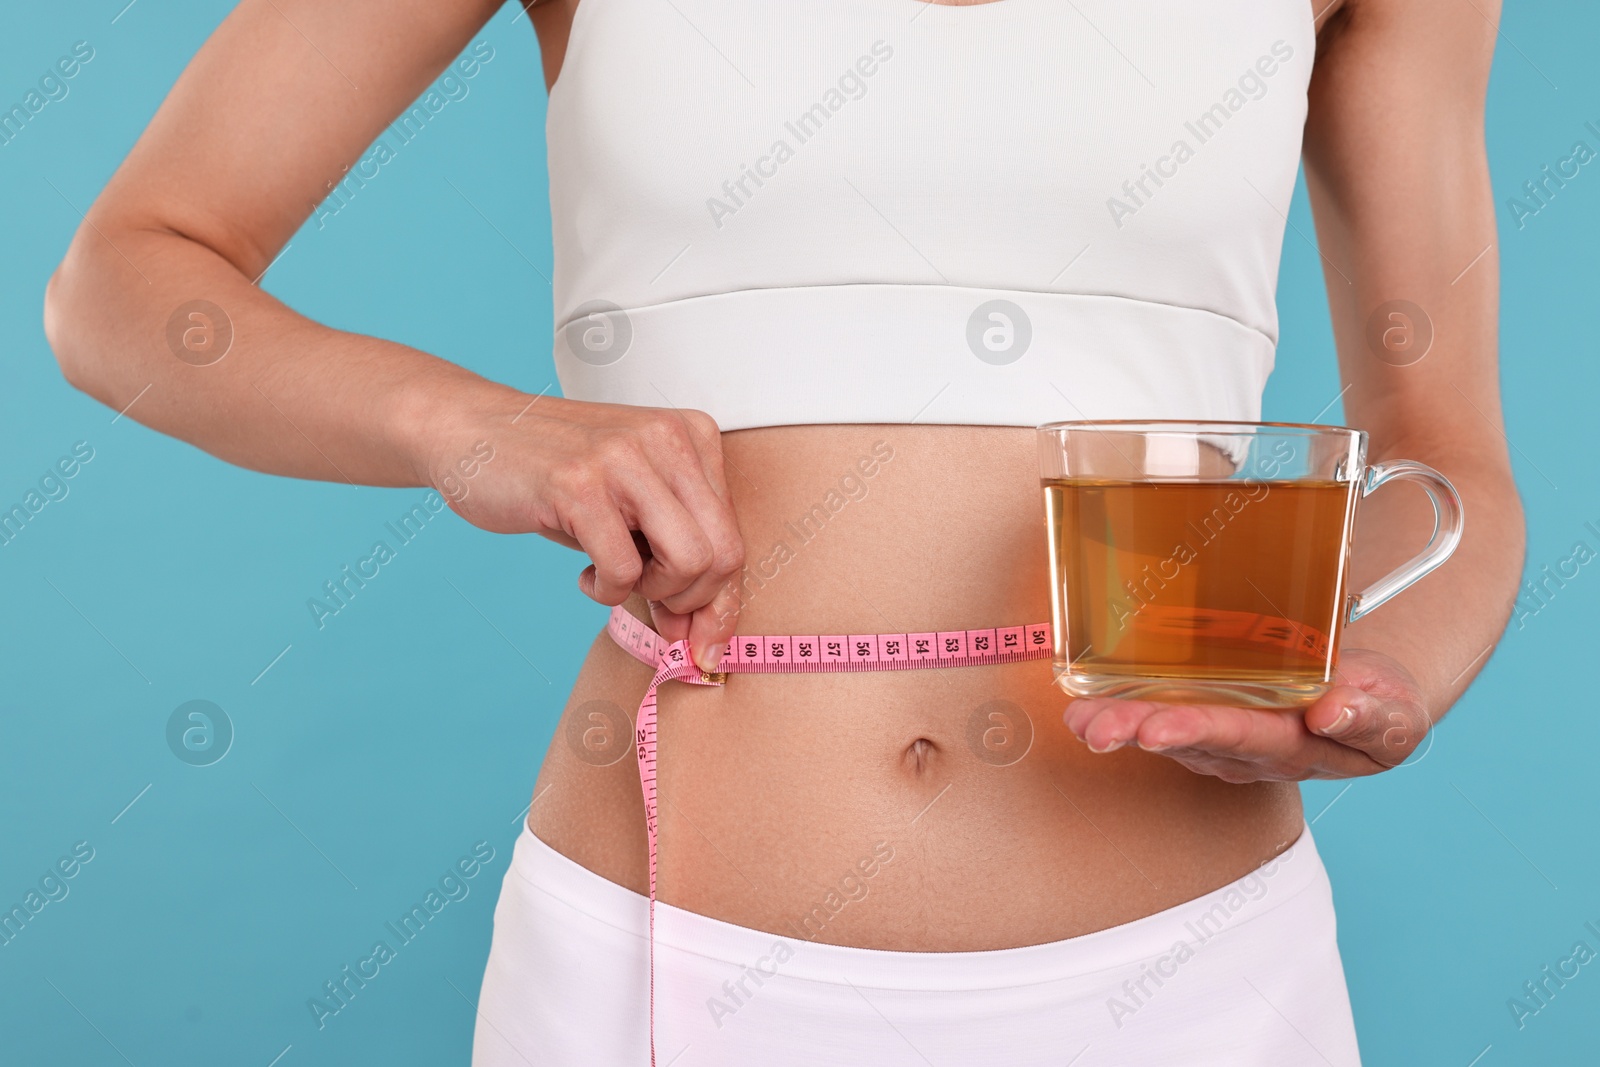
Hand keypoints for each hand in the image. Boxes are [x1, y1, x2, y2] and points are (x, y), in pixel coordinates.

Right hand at [413, 388, 745, 670]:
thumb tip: (707, 637)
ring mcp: (623, 458)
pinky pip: (624, 571)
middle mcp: (667, 438)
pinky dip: (607, 591)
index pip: (734, 536)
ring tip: (618, 579)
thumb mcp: (633, 505)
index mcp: (693, 435)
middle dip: (693, 603)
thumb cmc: (559, 480)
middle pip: (723, 554)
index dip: (721, 600)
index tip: (704, 640)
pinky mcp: (579, 485)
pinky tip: (585, 575)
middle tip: (655, 609)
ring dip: (654, 594)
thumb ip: (677, 553)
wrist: (473, 431)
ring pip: (688, 562)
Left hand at [1062, 649, 1430, 782]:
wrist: (1368, 704)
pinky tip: (1085, 700)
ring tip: (1078, 717)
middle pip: (1187, 738)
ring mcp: (1220, 736)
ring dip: (1119, 724)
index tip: (1158, 729)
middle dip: (1138, 732)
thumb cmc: (1379, 707)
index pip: (1241, 736)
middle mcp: (1246, 748)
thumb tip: (1331, 713)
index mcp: (1293, 745)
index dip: (1197, 731)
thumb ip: (1372, 718)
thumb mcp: (1396, 714)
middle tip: (1095, 728)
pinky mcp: (1205, 716)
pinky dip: (1120, 706)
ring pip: (1163, 729)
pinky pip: (1158, 713)